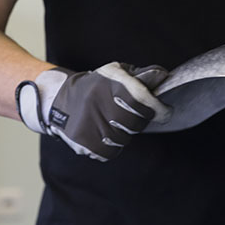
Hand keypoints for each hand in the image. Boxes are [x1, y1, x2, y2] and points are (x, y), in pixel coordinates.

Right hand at [15, 62, 171, 160]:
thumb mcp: (116, 73)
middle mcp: (101, 102)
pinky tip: (106, 134)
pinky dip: (112, 146)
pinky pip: (110, 151)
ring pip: (124, 138)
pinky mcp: (83, 141)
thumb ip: (140, 76)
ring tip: (115, 123)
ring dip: (125, 133)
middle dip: (141, 121)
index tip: (165, 112)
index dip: (159, 109)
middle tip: (136, 116)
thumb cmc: (96, 86)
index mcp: (111, 83)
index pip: (143, 99)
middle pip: (135, 122)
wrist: (59, 100)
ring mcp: (91, 123)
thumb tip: (163, 76)